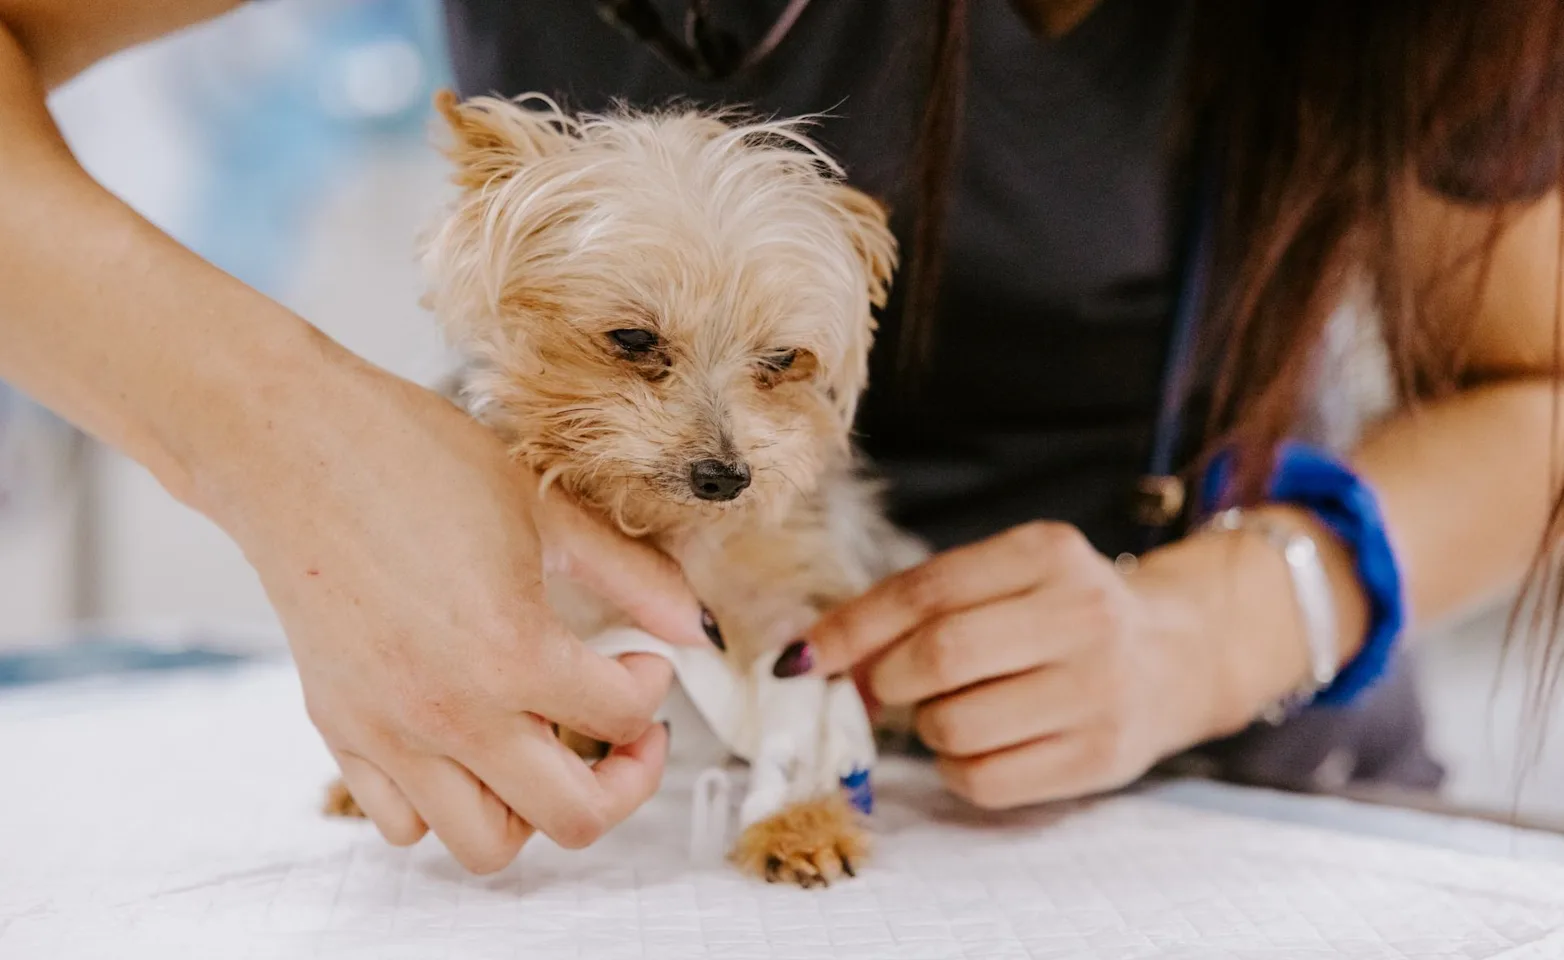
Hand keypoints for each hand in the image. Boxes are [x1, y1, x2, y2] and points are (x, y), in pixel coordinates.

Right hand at [194, 357, 713, 872]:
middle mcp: (449, 711)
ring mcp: (389, 732)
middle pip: (573, 818)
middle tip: (627, 736)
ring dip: (534, 809)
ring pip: (486, 845)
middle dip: (624, 782)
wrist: (290, 447)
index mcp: (509, 651)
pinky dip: (447, 805)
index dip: (652, 687)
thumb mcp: (544, 509)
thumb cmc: (410, 461)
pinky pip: (404, 823)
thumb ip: (632, 577)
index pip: (622, 718)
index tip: (642, 659)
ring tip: (547, 748)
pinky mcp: (341, 731)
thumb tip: (695, 627)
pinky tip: (470, 743)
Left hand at [802, 522, 1234, 809]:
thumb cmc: (1061, 614)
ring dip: (925, 727)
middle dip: (885, 681)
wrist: (1176, 656)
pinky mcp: (1099, 757)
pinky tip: (977, 745)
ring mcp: (1096, 690)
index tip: (804, 657)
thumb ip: (920, 605)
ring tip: (947, 711)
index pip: (924, 590)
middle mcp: (1081, 615)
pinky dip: (956, 769)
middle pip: (938, 657)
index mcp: (1047, 553)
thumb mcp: (1004, 580)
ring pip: (955, 725)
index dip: (851, 628)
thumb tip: (818, 656)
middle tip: (878, 690)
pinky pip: (985, 781)